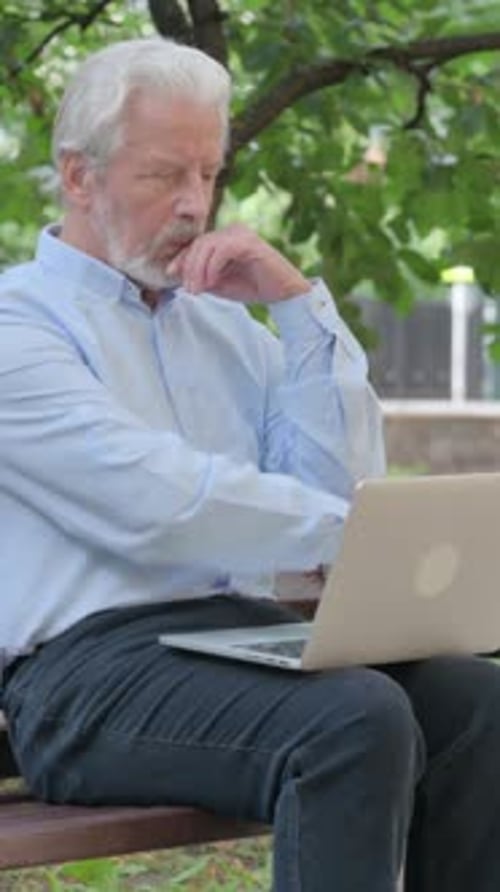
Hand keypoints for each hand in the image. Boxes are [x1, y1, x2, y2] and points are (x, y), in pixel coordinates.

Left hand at [166, 223, 309, 303]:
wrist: (283, 293)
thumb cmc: (253, 287)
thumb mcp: (220, 283)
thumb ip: (202, 276)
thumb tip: (178, 274)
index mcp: (225, 238)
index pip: (197, 244)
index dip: (182, 258)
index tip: (171, 274)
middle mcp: (232, 232)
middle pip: (199, 243)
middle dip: (189, 267)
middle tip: (189, 289)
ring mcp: (241, 235)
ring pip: (208, 245)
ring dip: (198, 269)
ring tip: (198, 289)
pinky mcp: (249, 243)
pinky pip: (222, 250)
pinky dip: (213, 266)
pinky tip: (212, 281)